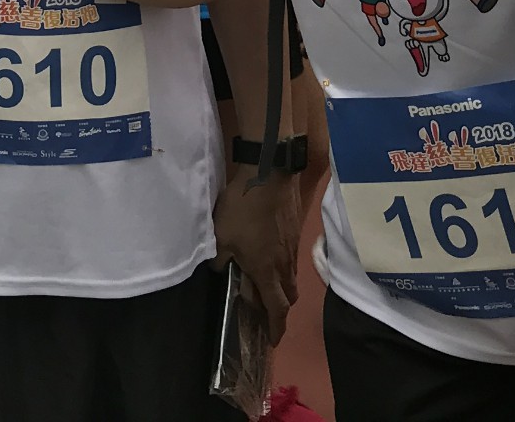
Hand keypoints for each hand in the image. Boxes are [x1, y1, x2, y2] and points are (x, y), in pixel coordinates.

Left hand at [213, 166, 308, 344]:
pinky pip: (291, 260)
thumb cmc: (242, 209)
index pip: (277, 309)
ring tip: (266, 284)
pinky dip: (283, 268)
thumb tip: (221, 270)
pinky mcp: (294, 232)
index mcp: (266, 271)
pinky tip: (270, 257)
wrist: (268, 174)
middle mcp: (284, 265)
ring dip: (282, 288)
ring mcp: (292, 248)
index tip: (273, 340)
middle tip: (266, 311)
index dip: (276, 328)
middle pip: (288, 297)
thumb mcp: (220, 236)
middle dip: (280, 309)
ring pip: (291, 278)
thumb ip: (220, 260)